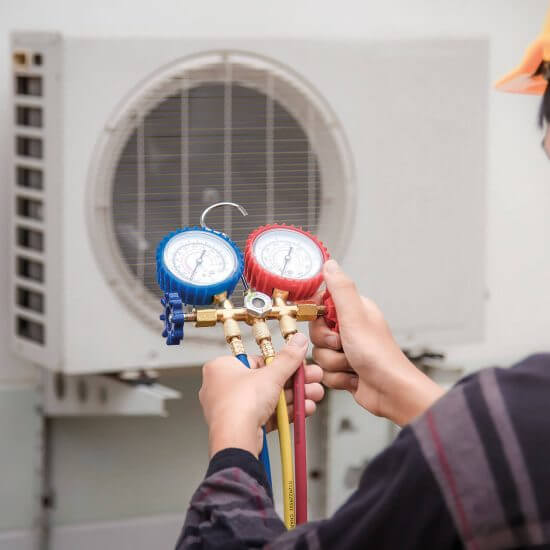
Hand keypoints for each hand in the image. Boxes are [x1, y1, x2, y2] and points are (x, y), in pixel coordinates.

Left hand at [199, 333, 323, 456]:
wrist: (235, 441)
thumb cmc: (240, 404)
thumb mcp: (270, 375)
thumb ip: (288, 358)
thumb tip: (298, 341)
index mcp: (222, 368)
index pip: (258, 360)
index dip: (282, 363)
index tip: (299, 363)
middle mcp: (224, 387)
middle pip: (267, 380)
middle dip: (295, 381)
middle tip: (313, 378)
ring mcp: (233, 408)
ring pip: (270, 399)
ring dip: (295, 397)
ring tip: (314, 394)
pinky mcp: (243, 426)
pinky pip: (268, 414)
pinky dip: (287, 411)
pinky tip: (305, 408)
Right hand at [310, 260, 443, 425]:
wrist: (390, 392)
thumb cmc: (379, 355)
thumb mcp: (355, 317)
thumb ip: (340, 289)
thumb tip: (330, 264)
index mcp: (354, 310)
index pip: (320, 305)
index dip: (318, 317)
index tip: (327, 323)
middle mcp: (350, 328)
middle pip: (316, 331)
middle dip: (327, 344)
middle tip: (343, 345)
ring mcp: (347, 349)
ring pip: (319, 353)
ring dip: (333, 362)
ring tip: (352, 364)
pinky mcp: (344, 369)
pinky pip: (325, 371)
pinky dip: (337, 377)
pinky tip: (353, 377)